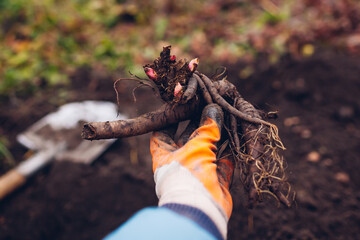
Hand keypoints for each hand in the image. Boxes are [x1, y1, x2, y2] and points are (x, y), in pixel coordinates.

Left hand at [150, 104, 233, 238]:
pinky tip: (236, 135)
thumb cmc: (188, 174)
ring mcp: (198, 170)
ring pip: (208, 148)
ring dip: (217, 135)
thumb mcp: (197, 145)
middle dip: (199, 124)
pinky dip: (229, 149)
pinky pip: (223, 160)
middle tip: (209, 107)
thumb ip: (207, 127)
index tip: (181, 106)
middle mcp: (180, 162)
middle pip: (188, 138)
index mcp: (165, 154)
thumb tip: (213, 108)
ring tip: (225, 117)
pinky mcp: (215, 178)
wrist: (200, 208)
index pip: (162, 132)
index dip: (170, 119)